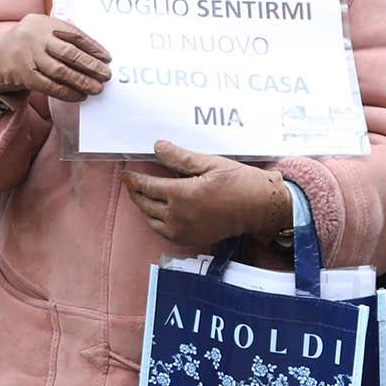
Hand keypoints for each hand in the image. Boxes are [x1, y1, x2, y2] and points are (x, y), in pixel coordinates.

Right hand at [0, 14, 111, 102]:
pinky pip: (49, 86)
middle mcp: (35, 37)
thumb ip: (61, 36)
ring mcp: (28, 56)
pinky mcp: (23, 75)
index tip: (107, 58)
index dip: (93, 47)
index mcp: (43, 23)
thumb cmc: (25, 45)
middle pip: (69, 52)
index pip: (74, 34)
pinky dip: (66, 92)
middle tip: (106, 75)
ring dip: (82, 81)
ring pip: (61, 71)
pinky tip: (79, 95)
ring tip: (97, 88)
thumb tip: (94, 54)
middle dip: (91, 65)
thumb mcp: (39, 31)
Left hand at [122, 141, 291, 249]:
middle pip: (144, 203)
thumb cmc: (238, 182)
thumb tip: (157, 147)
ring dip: (142, 206)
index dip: (133, 179)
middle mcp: (178, 216)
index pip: (146, 186)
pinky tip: (156, 211)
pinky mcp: (189, 239)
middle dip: (135, 191)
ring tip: (140, 194)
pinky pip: (162, 231)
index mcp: (182, 194)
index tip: (127, 173)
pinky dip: (154, 220)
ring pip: (150, 219)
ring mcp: (183, 230)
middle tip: (131, 181)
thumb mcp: (209, 163)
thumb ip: (180, 157)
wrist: (259, 208)